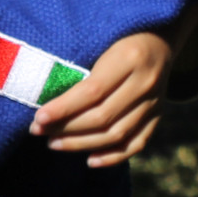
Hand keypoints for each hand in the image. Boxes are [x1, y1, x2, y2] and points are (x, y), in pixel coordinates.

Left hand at [28, 30, 172, 168]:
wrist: (159, 37)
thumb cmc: (117, 35)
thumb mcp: (100, 38)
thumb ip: (80, 64)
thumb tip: (44, 98)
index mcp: (129, 57)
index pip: (92, 91)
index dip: (64, 108)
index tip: (38, 118)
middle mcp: (145, 82)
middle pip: (102, 116)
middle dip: (66, 128)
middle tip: (38, 131)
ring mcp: (155, 101)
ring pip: (117, 134)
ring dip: (82, 144)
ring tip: (54, 143)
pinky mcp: (158, 115)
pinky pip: (137, 143)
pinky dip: (113, 157)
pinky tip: (90, 161)